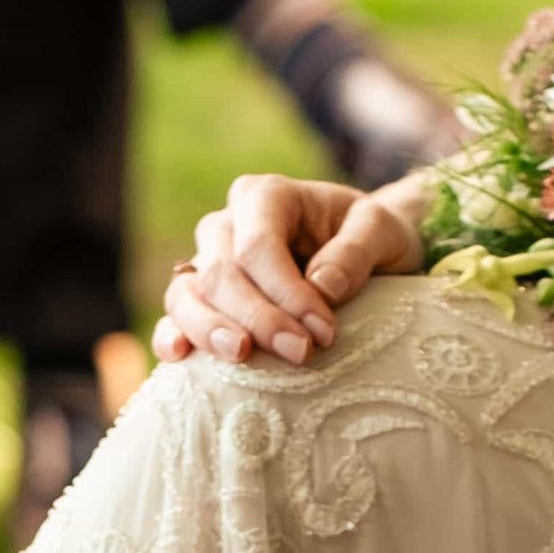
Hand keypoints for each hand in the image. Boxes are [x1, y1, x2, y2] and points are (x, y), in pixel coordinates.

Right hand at [155, 173, 426, 367]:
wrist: (364, 251)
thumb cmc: (371, 236)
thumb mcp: (381, 230)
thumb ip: (356, 251)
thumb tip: (321, 287)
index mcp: (266, 196)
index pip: (258, 246)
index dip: (286, 293)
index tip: (323, 332)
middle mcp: (227, 224)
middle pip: (221, 273)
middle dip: (258, 318)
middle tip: (301, 353)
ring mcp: (208, 261)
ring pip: (188, 294)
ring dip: (211, 329)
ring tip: (242, 355)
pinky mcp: (204, 298)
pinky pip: (175, 315)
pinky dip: (172, 334)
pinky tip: (179, 355)